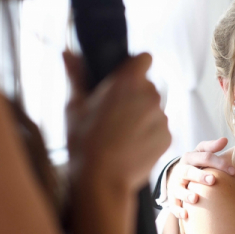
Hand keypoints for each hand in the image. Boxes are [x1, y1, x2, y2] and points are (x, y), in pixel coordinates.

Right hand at [63, 51, 169, 195]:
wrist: (102, 181)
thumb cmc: (84, 142)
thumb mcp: (74, 107)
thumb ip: (75, 76)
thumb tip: (67, 53)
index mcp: (127, 82)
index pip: (144, 58)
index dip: (135, 66)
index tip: (125, 79)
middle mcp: (150, 95)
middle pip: (147, 86)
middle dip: (134, 95)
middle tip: (114, 114)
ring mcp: (161, 117)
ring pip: (153, 109)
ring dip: (142, 116)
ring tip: (120, 135)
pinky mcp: (168, 137)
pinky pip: (159, 129)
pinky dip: (148, 135)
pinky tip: (130, 147)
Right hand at [167, 137, 234, 219]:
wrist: (176, 176)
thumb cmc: (194, 164)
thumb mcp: (201, 153)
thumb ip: (212, 147)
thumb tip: (225, 139)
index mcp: (189, 158)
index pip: (204, 157)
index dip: (219, 163)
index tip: (233, 171)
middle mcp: (181, 171)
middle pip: (189, 172)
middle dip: (200, 176)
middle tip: (212, 180)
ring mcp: (175, 185)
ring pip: (179, 189)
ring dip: (186, 194)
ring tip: (195, 199)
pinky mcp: (173, 198)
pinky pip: (173, 206)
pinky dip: (178, 211)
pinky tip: (186, 215)